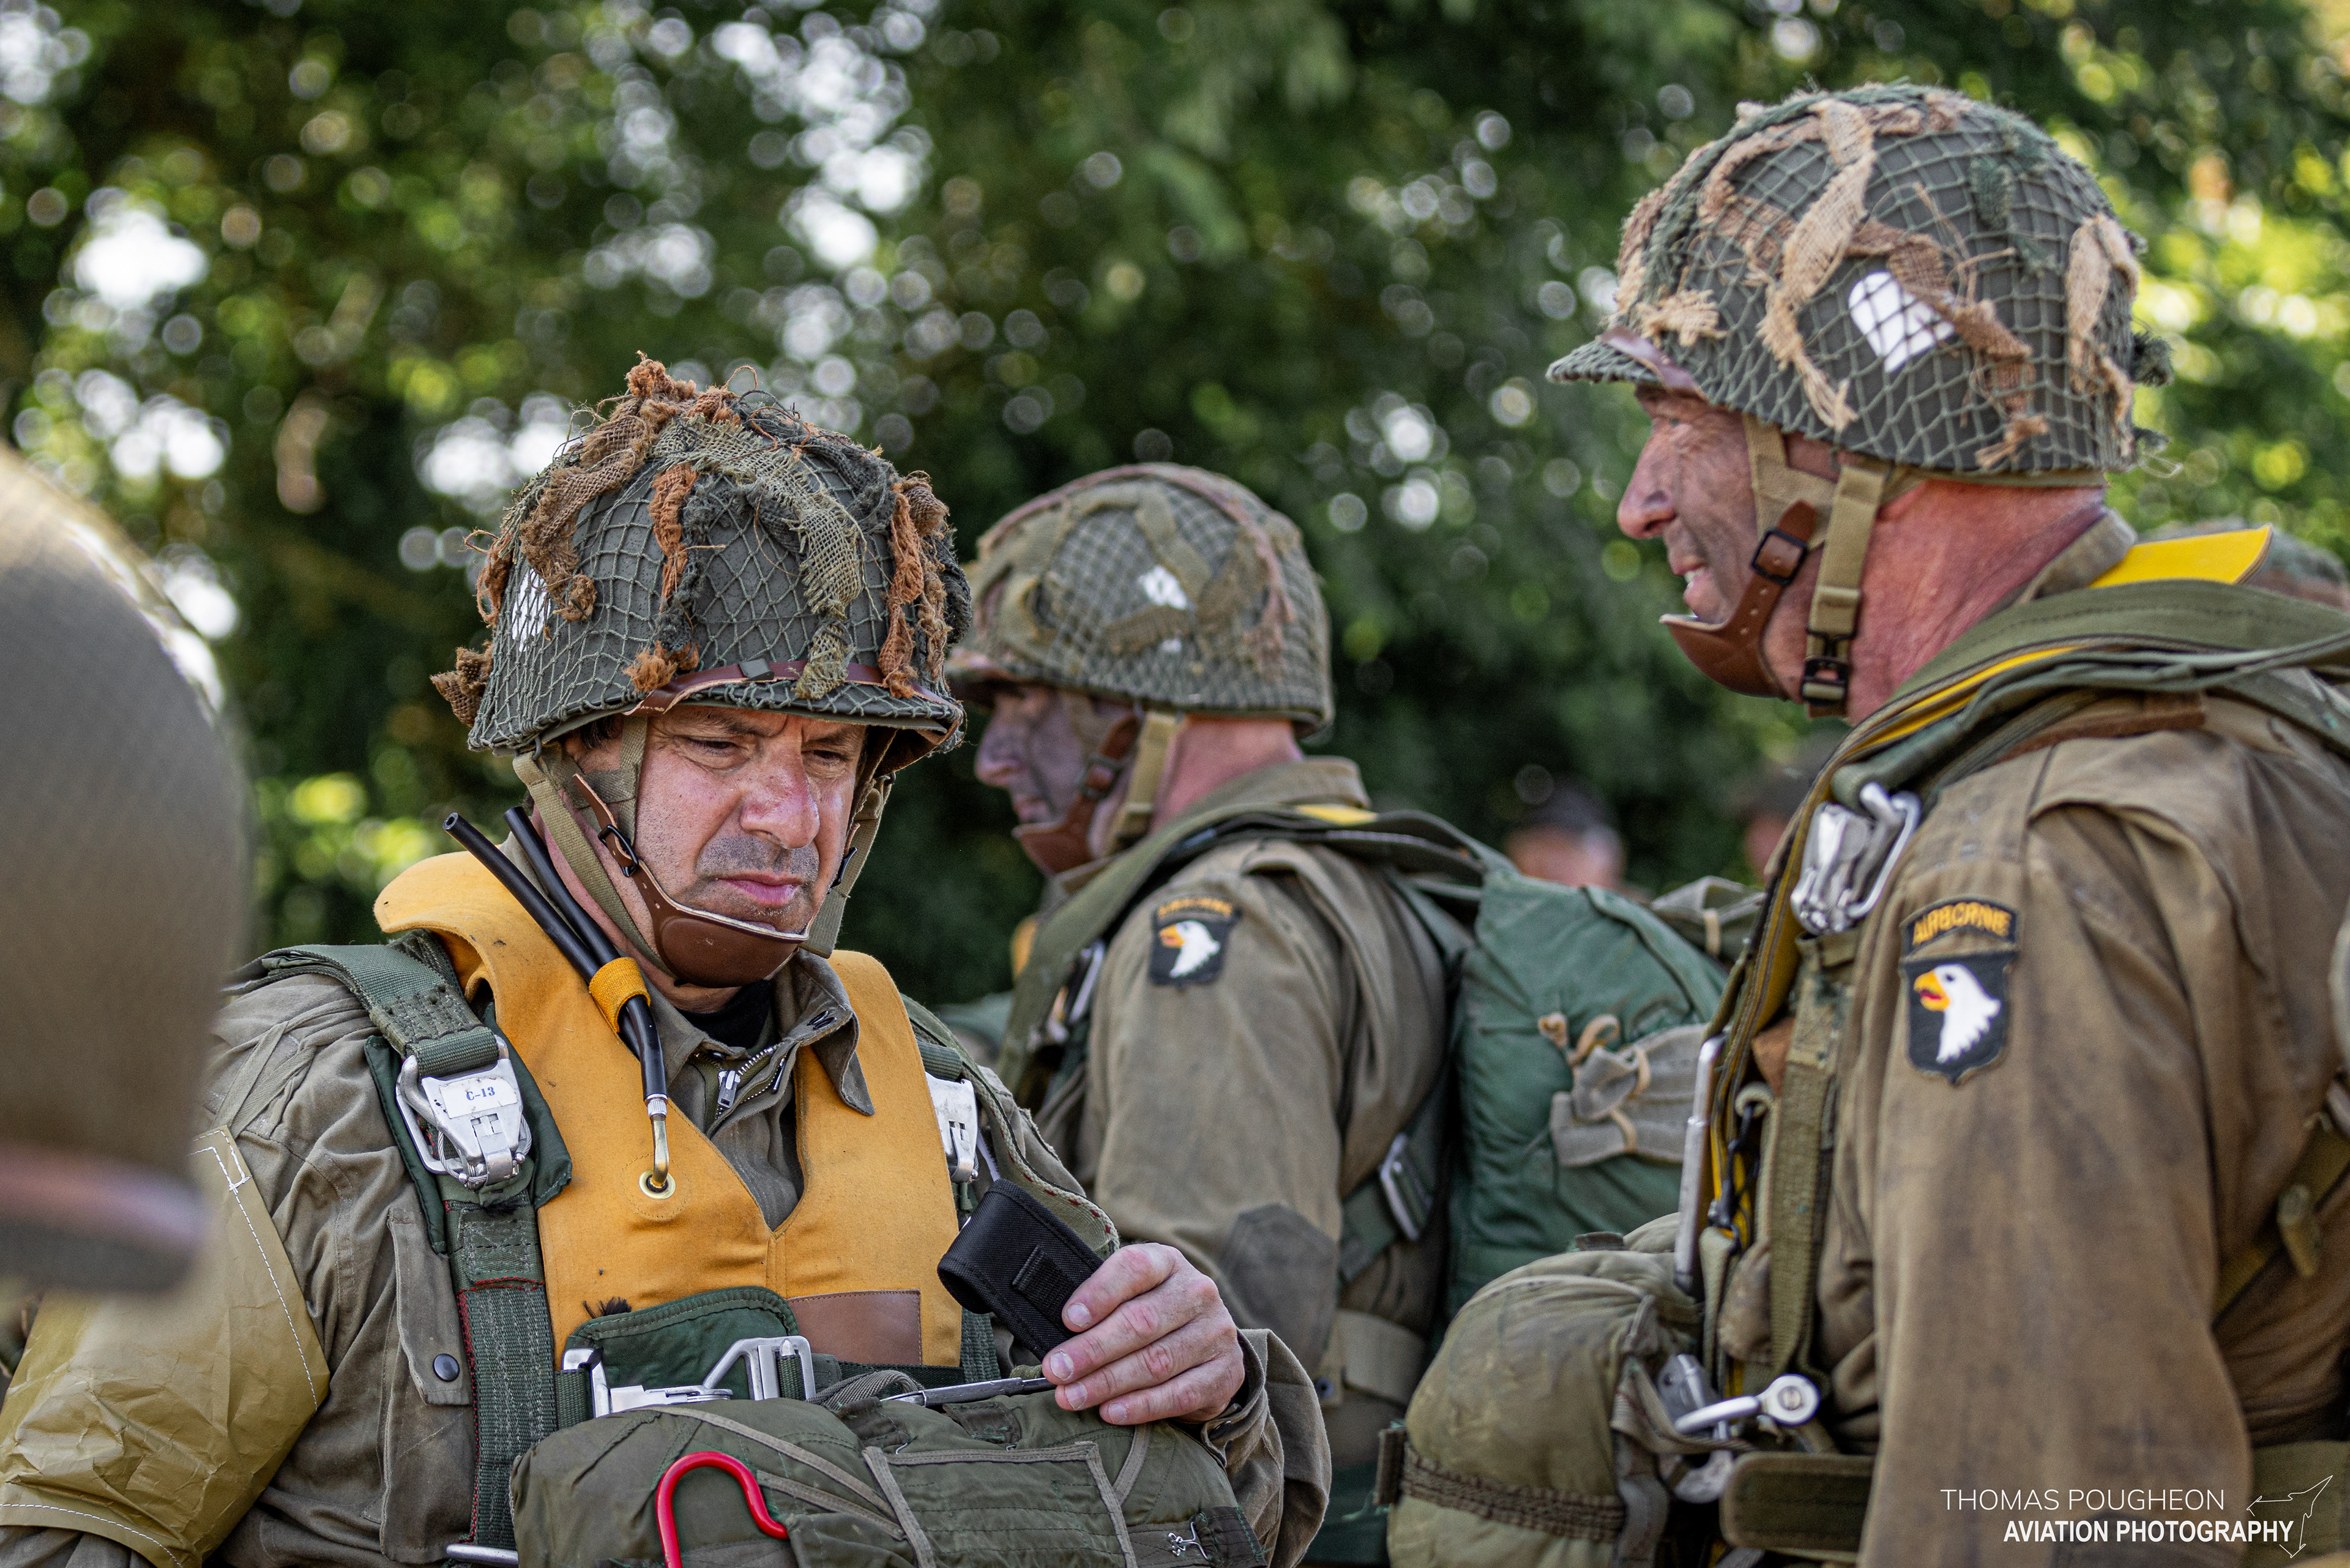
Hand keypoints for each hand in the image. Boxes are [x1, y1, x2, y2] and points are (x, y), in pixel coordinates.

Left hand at [1043, 1243, 1244, 1425]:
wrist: (1208, 1346)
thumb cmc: (1151, 1316)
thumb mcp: (1130, 1295)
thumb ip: (1099, 1305)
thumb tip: (1054, 1334)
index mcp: (1168, 1262)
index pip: (1134, 1268)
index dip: (1100, 1293)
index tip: (1068, 1320)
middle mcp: (1198, 1292)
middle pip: (1142, 1321)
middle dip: (1093, 1349)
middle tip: (1057, 1370)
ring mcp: (1216, 1332)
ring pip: (1157, 1361)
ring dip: (1108, 1382)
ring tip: (1072, 1396)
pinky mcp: (1225, 1372)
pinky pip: (1180, 1394)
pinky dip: (1141, 1406)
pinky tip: (1110, 1412)